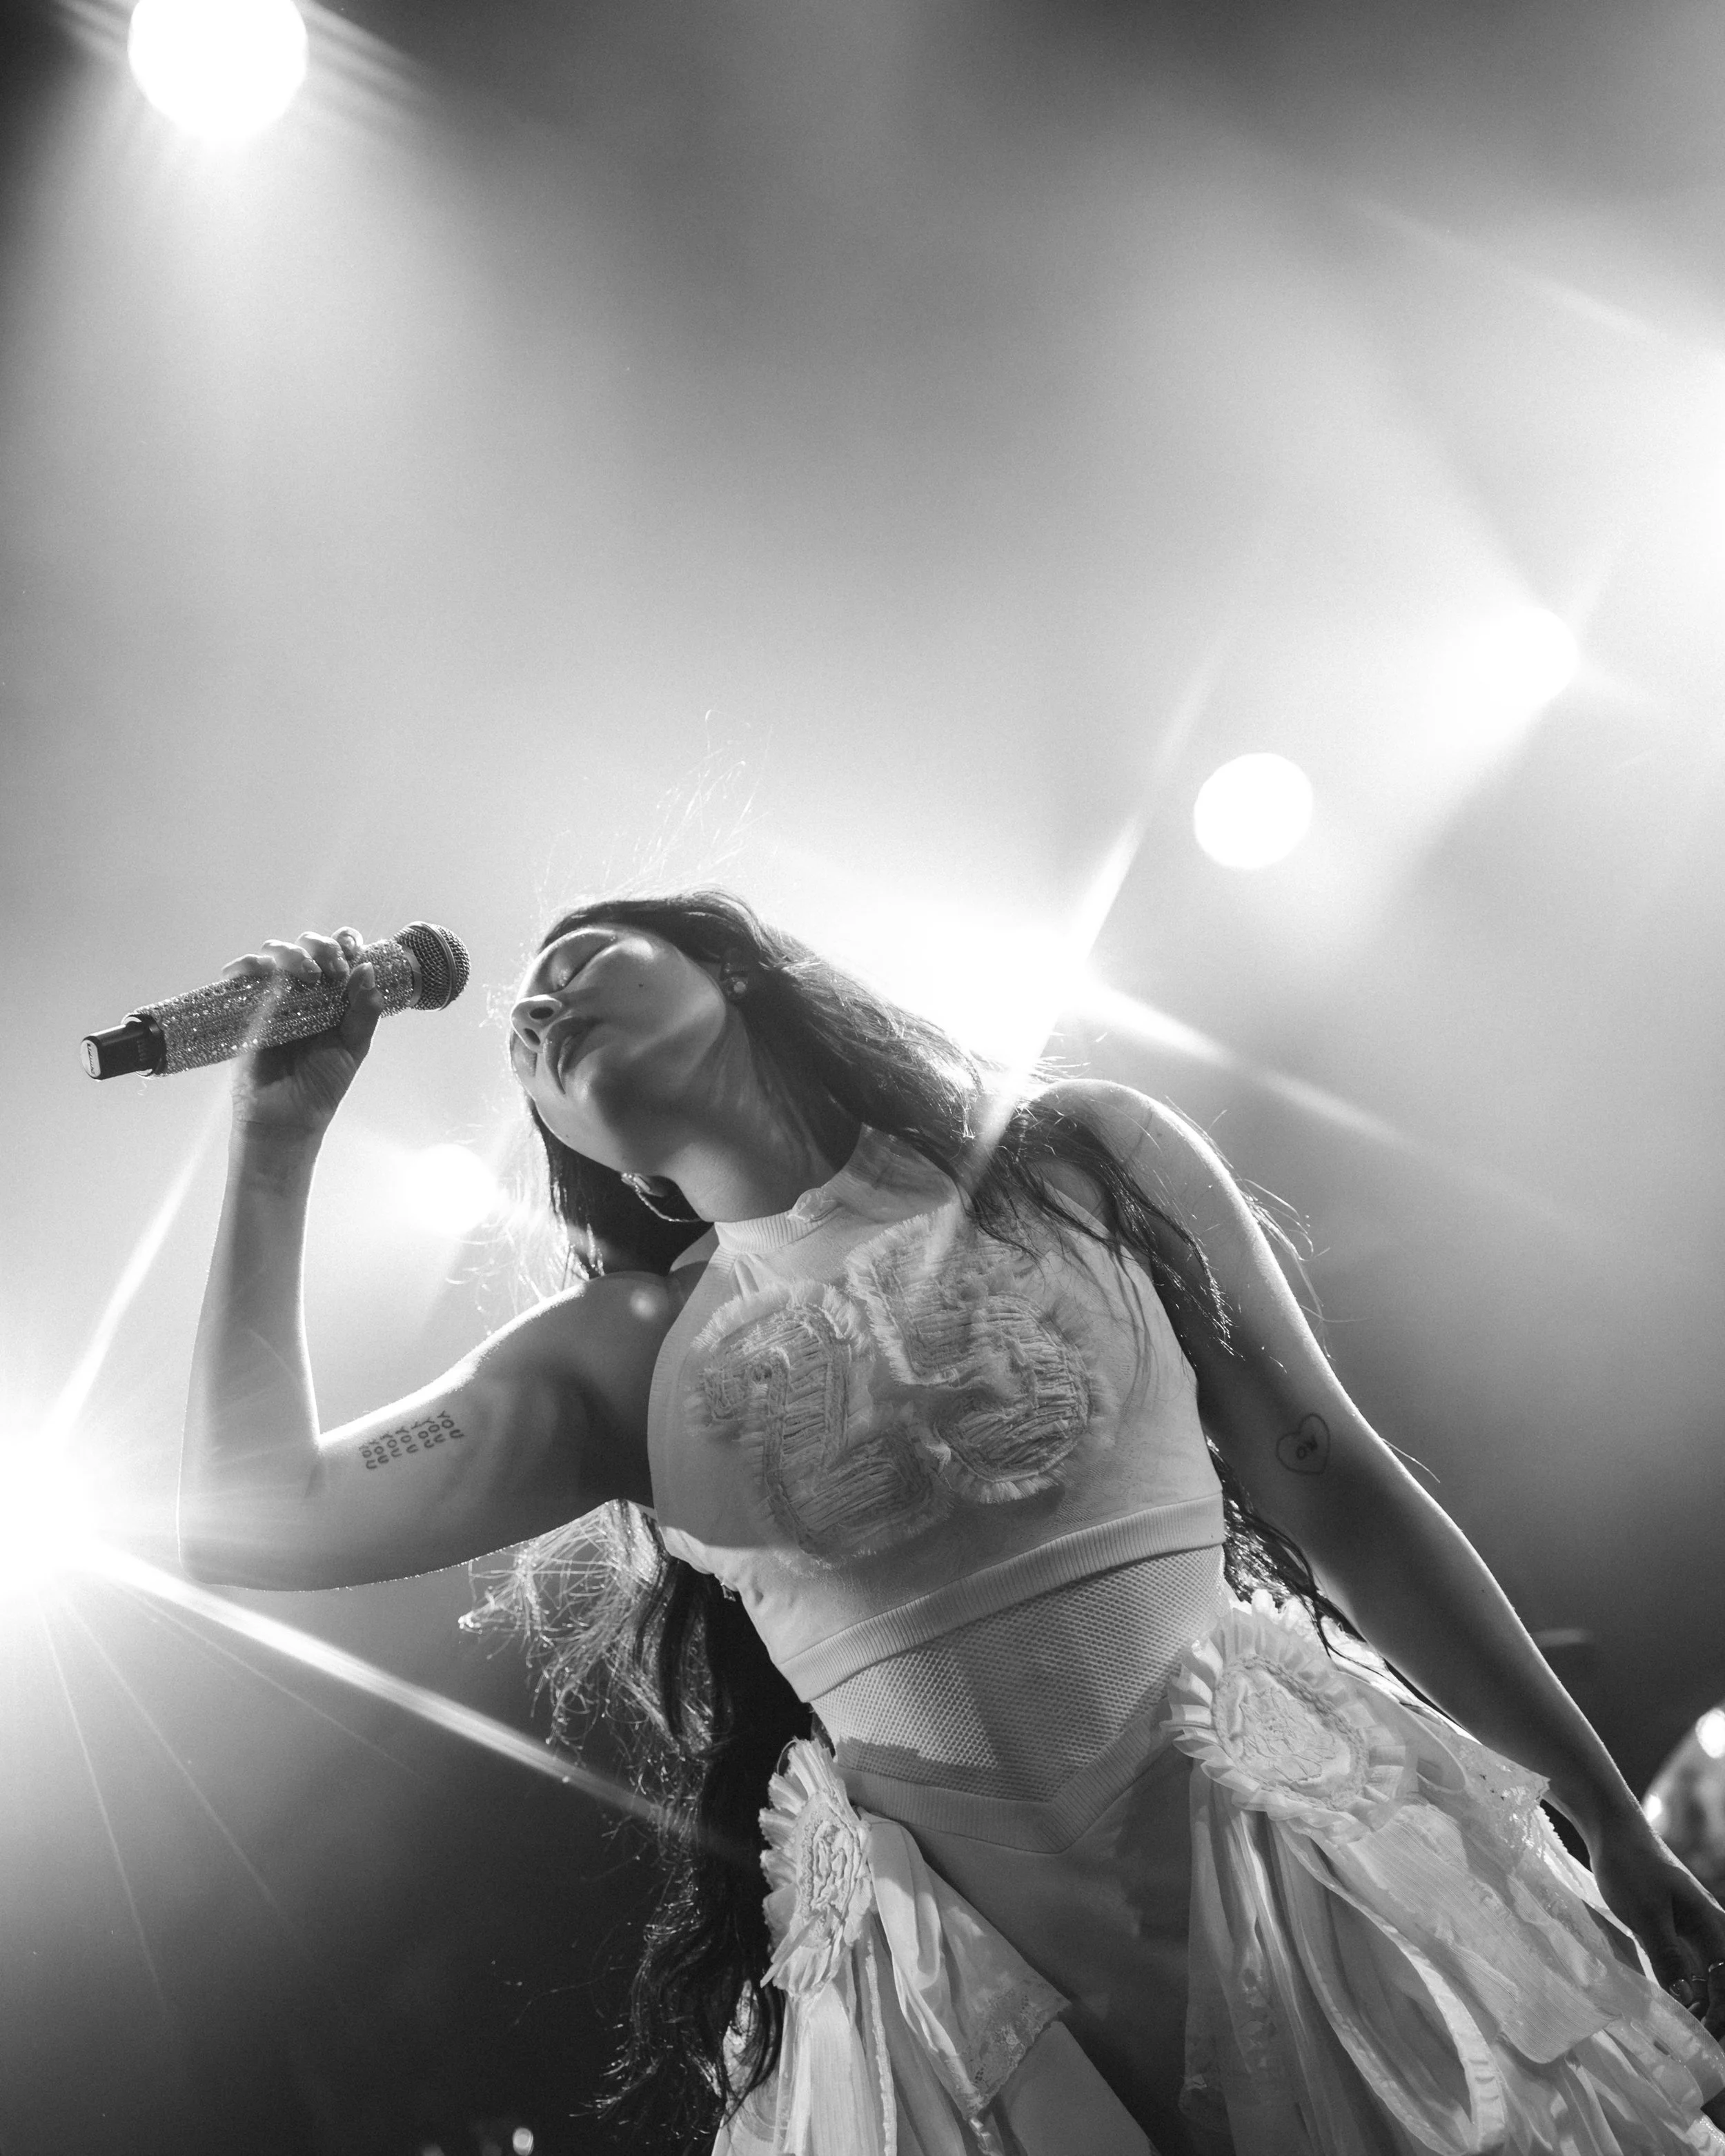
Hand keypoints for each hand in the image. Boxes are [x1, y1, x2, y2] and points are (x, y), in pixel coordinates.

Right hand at [224, 927, 384, 1140]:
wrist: (287, 1117)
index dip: (345, 941)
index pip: (340, 954)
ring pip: (274, 952)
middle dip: (321, 946)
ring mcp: (273, 996)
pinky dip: (248, 965)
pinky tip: (263, 972)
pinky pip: (241, 976)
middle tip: (334, 969)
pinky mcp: (245, 1008)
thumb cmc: (322, 1083)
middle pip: (307, 945)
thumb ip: (364, 1011)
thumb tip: (368, 968)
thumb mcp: (353, 1047)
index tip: (353, 950)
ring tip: (308, 975)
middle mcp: (303, 990)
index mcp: (333, 995)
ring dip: (291, 953)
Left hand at [1586, 1808, 1724, 2041]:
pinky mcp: (1671, 1929)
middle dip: (1717, 2016)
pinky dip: (1683, 1991)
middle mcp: (1710, 1931)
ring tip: (1682, 2035)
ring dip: (1701, 2007)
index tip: (1705, 2041)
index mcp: (1713, 1927)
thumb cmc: (1630, 1865)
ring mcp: (1691, 1930)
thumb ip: (1668, 1956)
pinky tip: (1669, 2007)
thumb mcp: (1647, 1914)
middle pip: (1723, 1984)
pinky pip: (1687, 1968)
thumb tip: (1688, 2001)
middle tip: (1697, 2046)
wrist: (1612, 1828)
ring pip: (1707, 1979)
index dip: (1721, 2015)